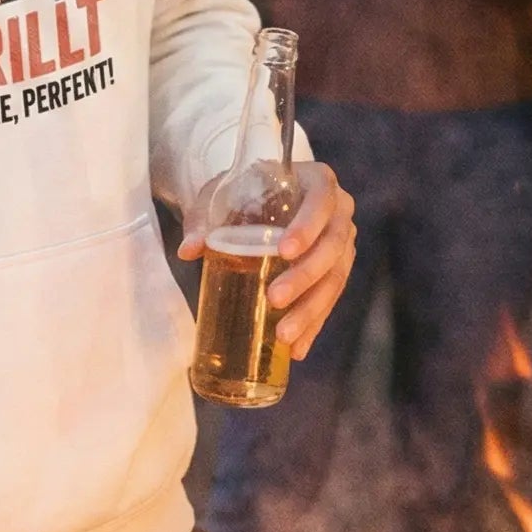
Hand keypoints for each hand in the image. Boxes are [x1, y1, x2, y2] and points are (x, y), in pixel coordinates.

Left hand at [181, 160, 356, 359]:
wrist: (269, 196)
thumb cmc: (247, 190)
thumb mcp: (223, 196)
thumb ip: (205, 219)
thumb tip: (188, 250)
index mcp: (318, 181)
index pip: (319, 202)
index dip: (306, 227)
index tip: (283, 251)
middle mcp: (340, 211)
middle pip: (332, 247)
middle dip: (304, 277)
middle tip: (274, 299)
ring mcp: (343, 243)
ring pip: (334, 279)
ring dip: (311, 310)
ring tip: (284, 337)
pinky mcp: (338, 270)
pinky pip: (331, 300)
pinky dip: (313, 325)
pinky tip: (297, 350)